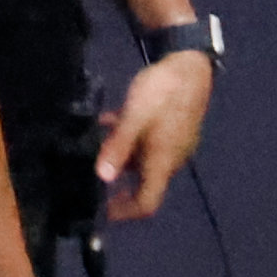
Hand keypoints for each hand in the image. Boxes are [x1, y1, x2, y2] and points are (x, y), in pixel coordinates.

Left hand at [97, 47, 214, 220]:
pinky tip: (107, 123)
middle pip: (143, 185)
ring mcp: (171, 144)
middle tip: (87, 181)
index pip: (147, 203)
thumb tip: (102, 177)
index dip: (124, 213)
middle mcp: (170, 159)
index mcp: (163, 162)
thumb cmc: (164, 92)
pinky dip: (126, 139)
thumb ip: (118, 147)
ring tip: (91, 148)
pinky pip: (145, 143)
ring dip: (118, 158)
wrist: (189, 63)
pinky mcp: (169, 129)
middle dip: (116, 187)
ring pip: (141, 161)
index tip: (100, 213)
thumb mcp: (134, 118)